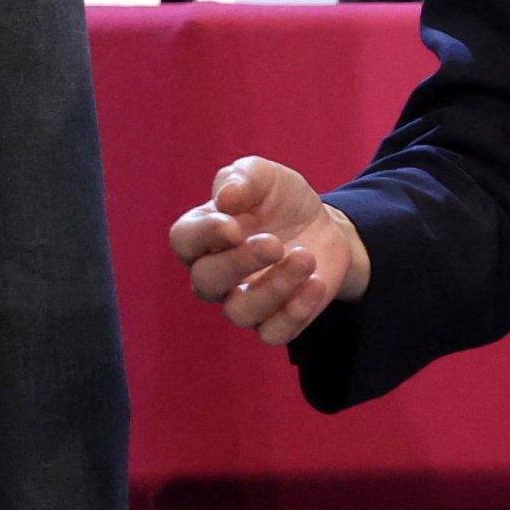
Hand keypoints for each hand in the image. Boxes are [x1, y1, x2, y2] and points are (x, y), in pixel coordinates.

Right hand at [171, 155, 371, 344]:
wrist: (325, 226)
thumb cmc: (281, 201)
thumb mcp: (266, 176)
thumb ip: (243, 178)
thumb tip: (225, 198)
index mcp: (203, 235)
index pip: (184, 240)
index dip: (204, 236)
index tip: (234, 226)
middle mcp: (215, 273)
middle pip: (206, 281)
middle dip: (240, 263)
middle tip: (275, 243)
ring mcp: (243, 300)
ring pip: (239, 313)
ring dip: (274, 288)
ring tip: (306, 258)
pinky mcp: (275, 320)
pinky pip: (273, 333)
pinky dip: (295, 312)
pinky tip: (316, 283)